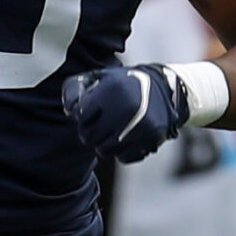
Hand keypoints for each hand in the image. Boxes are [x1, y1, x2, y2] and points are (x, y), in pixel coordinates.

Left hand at [63, 63, 189, 162]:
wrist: (164, 88)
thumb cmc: (123, 84)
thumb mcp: (99, 77)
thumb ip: (76, 89)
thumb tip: (70, 112)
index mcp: (111, 90)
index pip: (82, 118)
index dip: (83, 119)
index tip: (92, 115)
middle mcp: (126, 108)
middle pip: (90, 138)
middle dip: (91, 135)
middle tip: (100, 128)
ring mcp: (140, 125)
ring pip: (105, 151)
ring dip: (105, 145)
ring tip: (112, 133)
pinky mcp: (151, 138)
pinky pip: (124, 158)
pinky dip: (122, 152)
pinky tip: (128, 138)